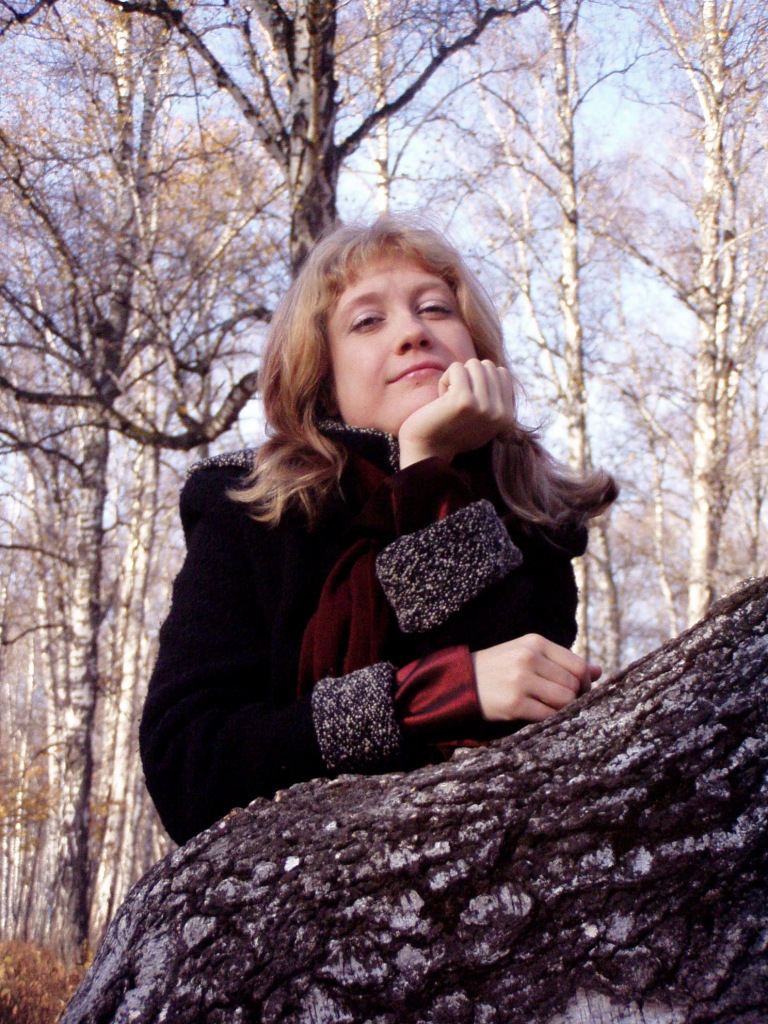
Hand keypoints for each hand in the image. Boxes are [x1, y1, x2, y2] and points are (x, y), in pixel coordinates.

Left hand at [398, 359, 516, 467]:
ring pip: (473, 364)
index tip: (469, 401)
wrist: (426, 450)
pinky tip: (440, 400)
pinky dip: (444, 380)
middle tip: (456, 401)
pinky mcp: (464, 401)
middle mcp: (500, 413)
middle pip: (487, 366)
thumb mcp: (482, 417)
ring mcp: (484, 407)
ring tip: (449, 401)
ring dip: (456, 378)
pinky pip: (456, 368)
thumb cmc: (450, 430)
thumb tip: (498, 370)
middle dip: (468, 377)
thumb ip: (494, 399)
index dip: (481, 379)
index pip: (502, 373)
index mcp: (507, 417)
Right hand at [471, 633, 601, 722]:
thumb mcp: (527, 654)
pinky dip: (550, 719)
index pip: (578, 665)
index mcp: (534, 642)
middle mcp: (529, 658)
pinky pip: (548, 715)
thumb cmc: (499, 668)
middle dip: (574, 698)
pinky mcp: (514, 704)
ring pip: (565, 700)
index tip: (579, 691)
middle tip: (563, 703)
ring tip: (550, 708)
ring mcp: (521, 681)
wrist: (460, 681)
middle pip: (574, 685)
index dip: (586, 682)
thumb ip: (562, 662)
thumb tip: (599, 670)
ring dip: (562, 709)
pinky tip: (539, 715)